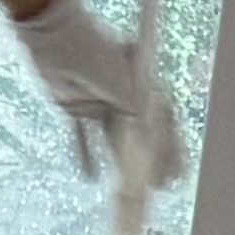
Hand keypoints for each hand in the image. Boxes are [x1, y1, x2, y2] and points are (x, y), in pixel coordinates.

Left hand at [9, 0, 188, 207]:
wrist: (61, 42)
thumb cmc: (103, 62)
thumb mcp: (130, 100)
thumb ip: (140, 134)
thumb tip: (146, 166)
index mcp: (146, 91)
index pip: (164, 130)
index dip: (171, 156)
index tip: (173, 180)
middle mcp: (127, 97)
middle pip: (140, 139)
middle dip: (147, 168)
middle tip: (154, 192)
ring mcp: (103, 102)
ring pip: (114, 143)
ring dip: (120, 168)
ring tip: (127, 192)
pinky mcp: (79, 108)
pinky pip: (84, 137)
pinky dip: (86, 155)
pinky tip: (89, 177)